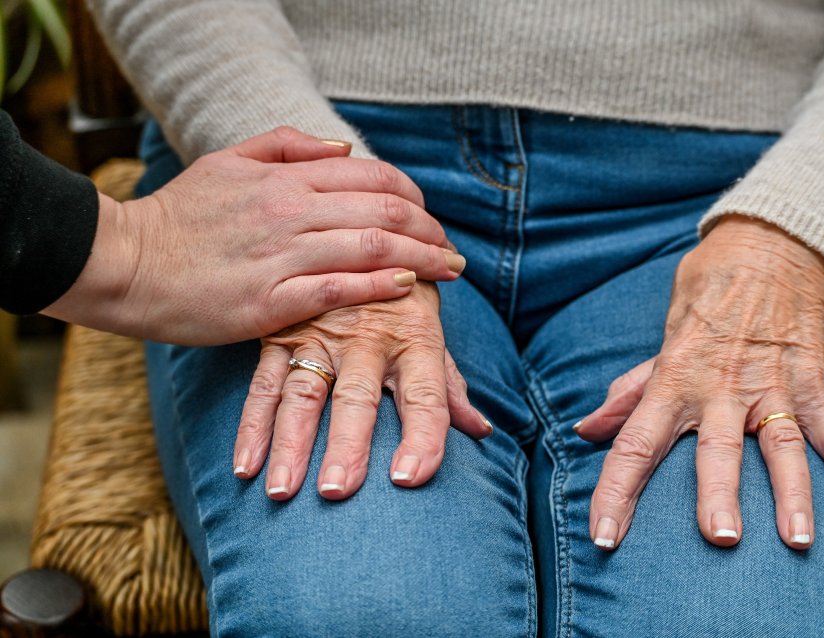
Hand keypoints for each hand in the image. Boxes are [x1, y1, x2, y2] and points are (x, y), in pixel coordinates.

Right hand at [45, 127, 465, 344]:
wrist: (124, 263)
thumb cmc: (178, 217)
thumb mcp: (226, 161)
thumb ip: (286, 145)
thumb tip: (344, 149)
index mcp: (282, 178)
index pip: (370, 176)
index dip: (411, 193)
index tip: (428, 214)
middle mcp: (289, 211)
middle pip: (382, 211)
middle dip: (428, 229)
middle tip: (449, 249)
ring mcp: (281, 257)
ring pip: (370, 247)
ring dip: (420, 258)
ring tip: (447, 270)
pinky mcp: (270, 302)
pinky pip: (339, 289)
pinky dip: (379, 285)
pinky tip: (407, 286)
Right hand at [233, 282, 491, 499]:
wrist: (363, 234)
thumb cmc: (403, 298)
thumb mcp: (430, 333)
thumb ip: (449, 385)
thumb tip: (481, 430)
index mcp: (415, 339)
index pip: (426, 395)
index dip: (423, 436)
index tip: (410, 477)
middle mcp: (368, 339)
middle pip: (359, 397)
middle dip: (348, 445)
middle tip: (337, 491)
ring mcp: (321, 335)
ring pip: (304, 394)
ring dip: (291, 444)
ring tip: (283, 491)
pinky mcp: (283, 332)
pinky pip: (264, 383)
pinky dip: (252, 426)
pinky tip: (246, 465)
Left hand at [576, 215, 823, 550]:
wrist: (766, 250)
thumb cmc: (705, 300)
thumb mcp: (660, 342)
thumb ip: (629, 392)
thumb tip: (585, 431)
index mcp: (674, 382)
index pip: (635, 442)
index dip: (616, 490)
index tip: (603, 536)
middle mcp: (721, 389)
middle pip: (716, 447)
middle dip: (718, 492)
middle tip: (720, 537)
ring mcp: (772, 387)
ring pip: (783, 445)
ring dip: (793, 493)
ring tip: (798, 540)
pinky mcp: (812, 384)